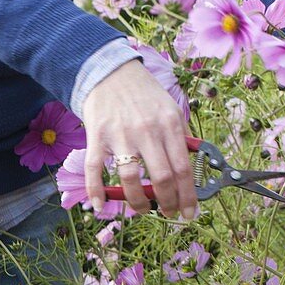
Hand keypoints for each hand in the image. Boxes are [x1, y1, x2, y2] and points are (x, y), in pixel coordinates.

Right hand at [82, 59, 198, 220]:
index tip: (189, 213)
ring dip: (138, 202)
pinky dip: (96, 190)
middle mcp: (148, 130)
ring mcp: (121, 134)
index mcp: (170, 124)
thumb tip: (190, 171)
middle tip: (168, 213)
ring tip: (143, 209)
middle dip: (168, 203)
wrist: (111, 71)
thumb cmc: (144, 93)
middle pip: (162, 177)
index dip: (188, 196)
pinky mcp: (97, 135)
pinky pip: (95, 168)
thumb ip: (180, 137)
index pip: (184, 169)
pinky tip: (100, 204)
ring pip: (131, 178)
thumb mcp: (170, 108)